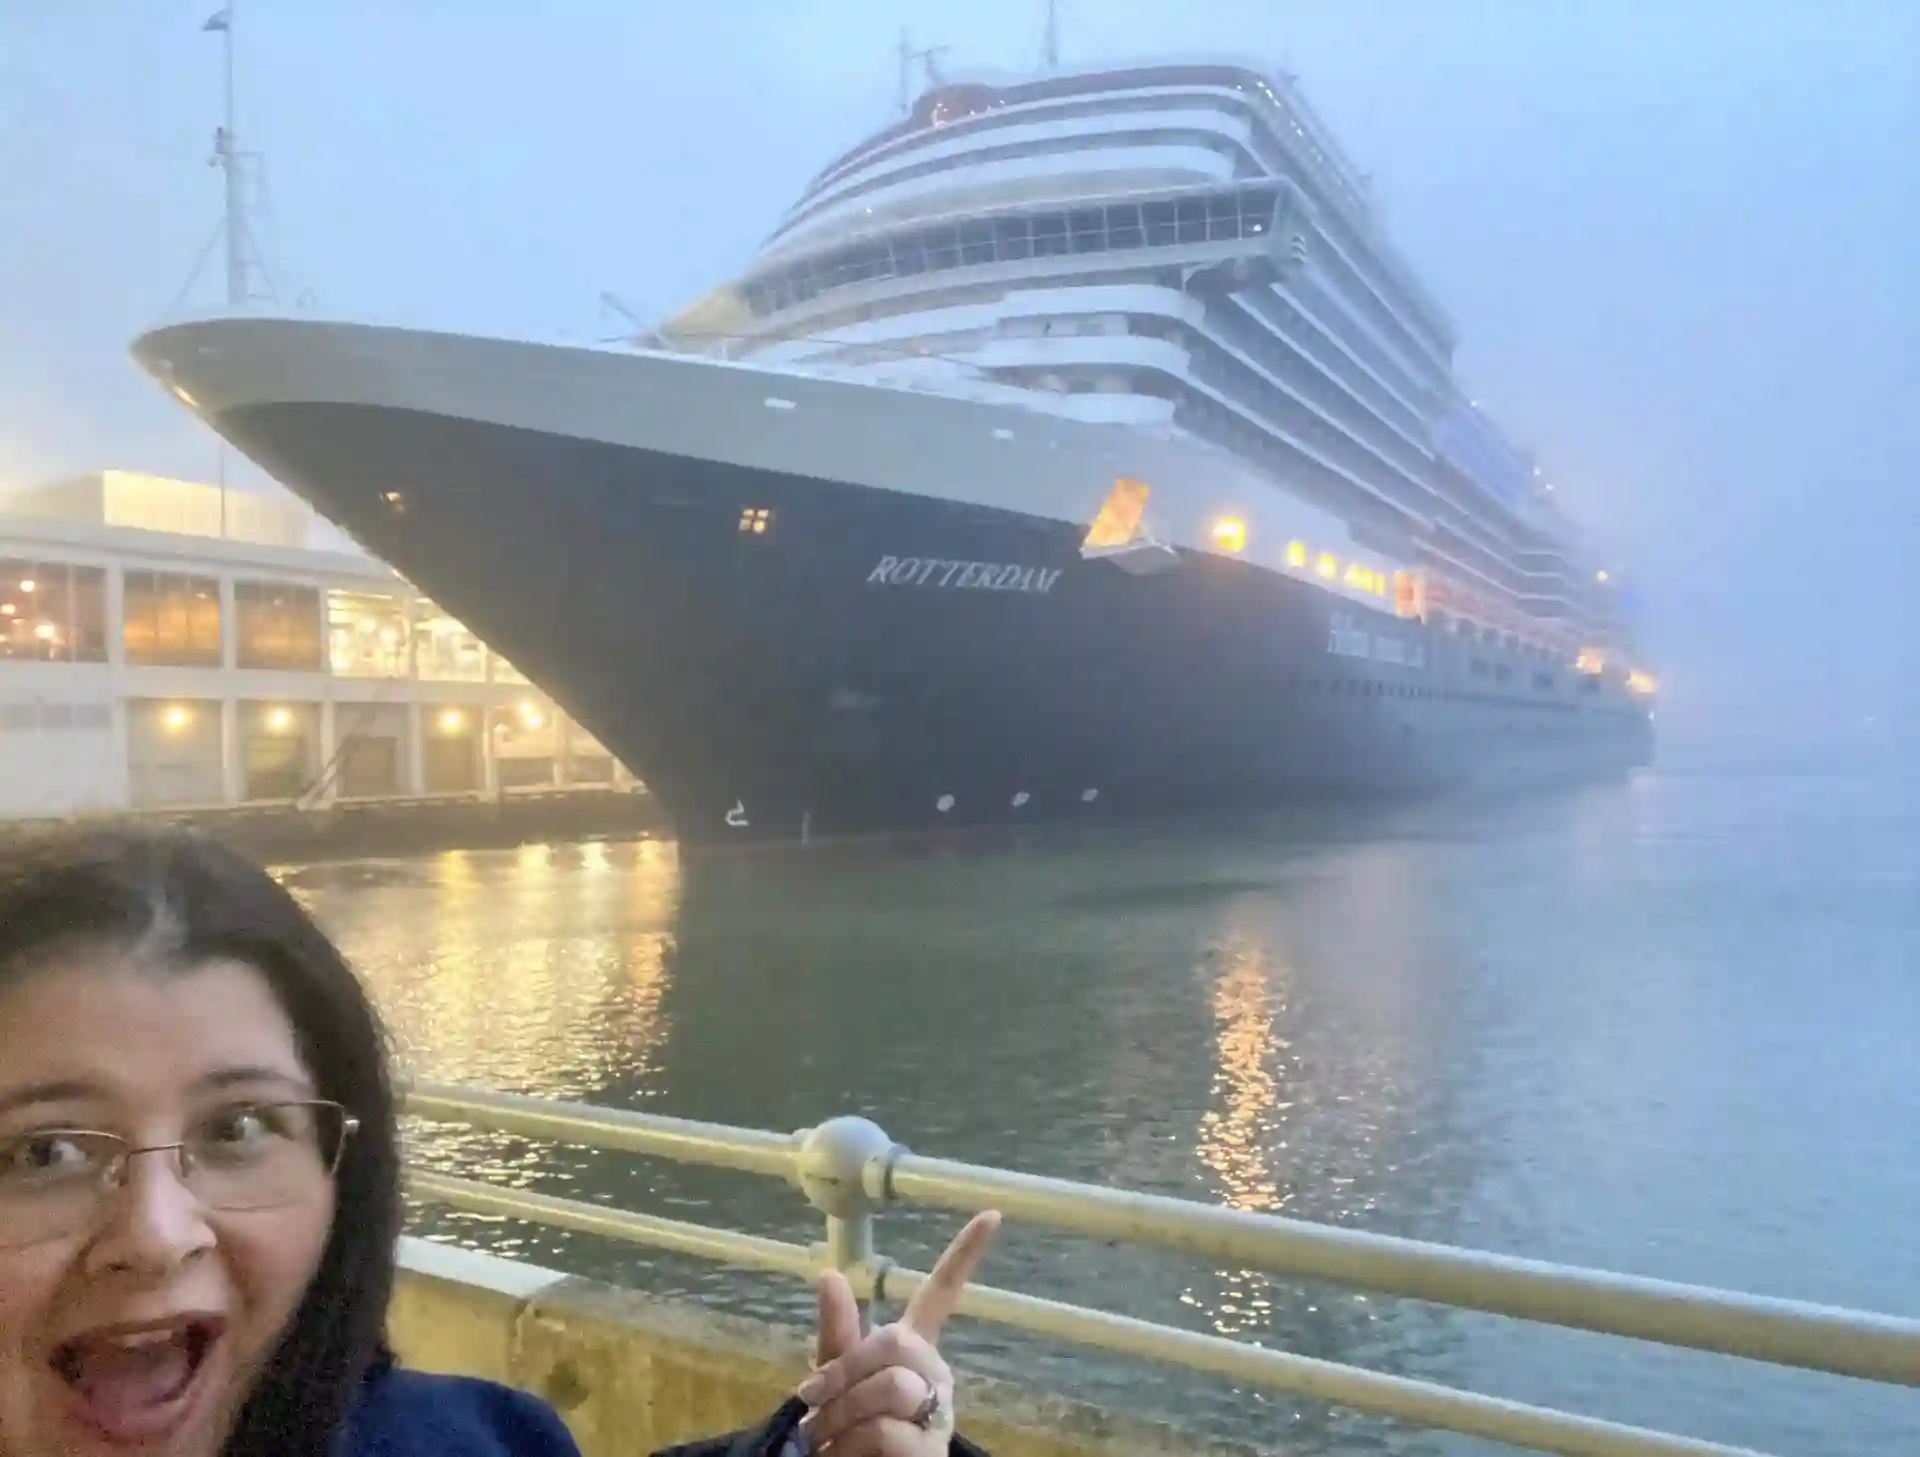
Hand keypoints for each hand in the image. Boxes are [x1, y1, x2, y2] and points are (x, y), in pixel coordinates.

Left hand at [795, 1211, 1000, 1454]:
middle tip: (809, 1398)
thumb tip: (828, 1272)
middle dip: (843, 1370)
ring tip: (823, 1440)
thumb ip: (836, 1331)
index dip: (965, 1255)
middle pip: (895, 1341)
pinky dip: (848, 1445)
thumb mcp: (832, 1377)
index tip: (992, 1213)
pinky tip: (842, 1456)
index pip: (942, 1293)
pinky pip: (885, 1431)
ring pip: (892, 1386)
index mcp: (914, 1348)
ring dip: (840, 1414)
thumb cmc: (844, 1429)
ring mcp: (938, 1413)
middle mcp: (934, 1373)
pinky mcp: (929, 1450)